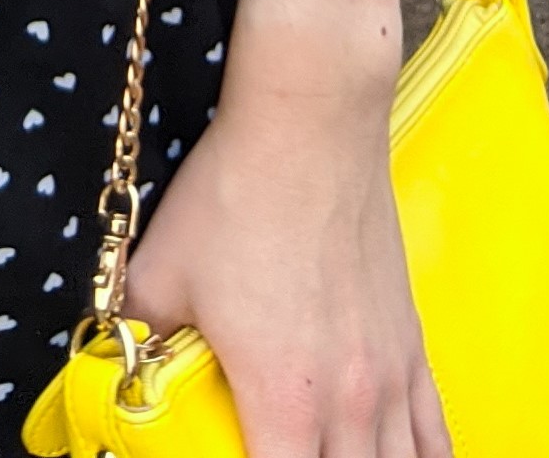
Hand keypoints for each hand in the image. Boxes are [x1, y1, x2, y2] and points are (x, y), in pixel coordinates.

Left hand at [123, 72, 449, 457]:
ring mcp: (389, 374)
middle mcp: (347, 400)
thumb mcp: (160, 270)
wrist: (310, 122)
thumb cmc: (235, 192)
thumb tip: (114, 363)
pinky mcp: (412, 344)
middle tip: (274, 455)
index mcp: (283, 396)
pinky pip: (434, 434)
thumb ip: (136, 334)